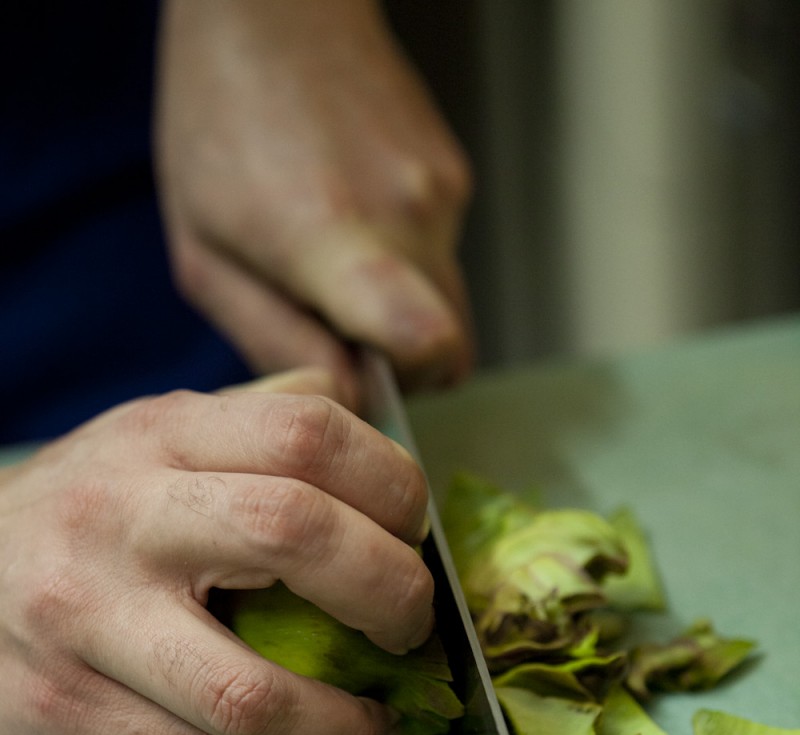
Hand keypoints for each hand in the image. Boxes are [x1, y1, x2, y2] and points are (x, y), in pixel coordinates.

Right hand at [0, 371, 431, 734]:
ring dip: (345, 731)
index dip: (394, 488)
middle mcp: (125, 513)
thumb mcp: (149, 443)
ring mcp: (90, 616)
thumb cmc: (79, 520)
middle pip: (296, 534)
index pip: (310, 431)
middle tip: (410, 632)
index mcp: (163, 435)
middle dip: (391, 596)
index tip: (414, 540)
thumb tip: (361, 410)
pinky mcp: (69, 708)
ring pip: (253, 692)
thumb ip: (252, 421)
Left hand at [154, 0, 474, 406]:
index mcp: (336, 239)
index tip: (364, 378)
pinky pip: (443, 253)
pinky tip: (353, 213)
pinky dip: (406, 259)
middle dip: (401, 360)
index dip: (410, 386)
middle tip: (334, 324)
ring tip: (334, 257)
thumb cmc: (220, 123)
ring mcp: (442, 191)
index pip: (431, 345)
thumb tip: (342, 398)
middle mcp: (409, 214)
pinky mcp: (456, 174)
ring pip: (449, 300)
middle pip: (451, 344)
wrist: (273, 8)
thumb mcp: (205, 255)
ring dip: (400, 306)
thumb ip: (274, 339)